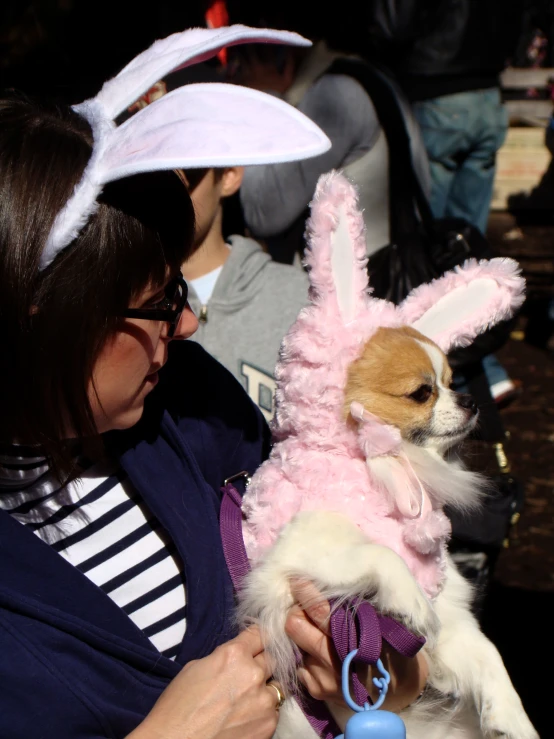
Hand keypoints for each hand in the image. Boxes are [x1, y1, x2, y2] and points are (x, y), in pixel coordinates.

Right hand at [127, 626, 279, 738]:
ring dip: (265, 689)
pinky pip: (274, 711)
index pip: (260, 634)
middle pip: (272, 658)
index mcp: (234, 655)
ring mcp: (264, 701)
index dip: (258, 637)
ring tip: (247, 700)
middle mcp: (253, 674)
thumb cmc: (177, 707)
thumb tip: (237, 658)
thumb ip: (224, 658)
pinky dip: (264, 711)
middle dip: (262, 663)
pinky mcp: (268, 725)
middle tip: (249, 673)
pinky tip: (246, 717)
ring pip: (277, 686)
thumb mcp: (196, 668)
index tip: (258, 641)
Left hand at [285, 579, 427, 711]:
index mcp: (350, 638)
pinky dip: (308, 658)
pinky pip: (302, 666)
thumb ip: (353, 607)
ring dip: (304, 637)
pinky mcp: (317, 692)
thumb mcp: (380, 623)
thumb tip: (328, 584)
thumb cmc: (392, 649)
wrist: (401, 691)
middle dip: (297, 612)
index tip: (296, 578)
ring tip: (321, 636)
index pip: (317, 610)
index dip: (304, 591)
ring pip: (296, 645)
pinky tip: (324, 658)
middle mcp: (331, 659)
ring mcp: (322, 678)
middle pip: (293, 625)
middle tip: (307, 608)